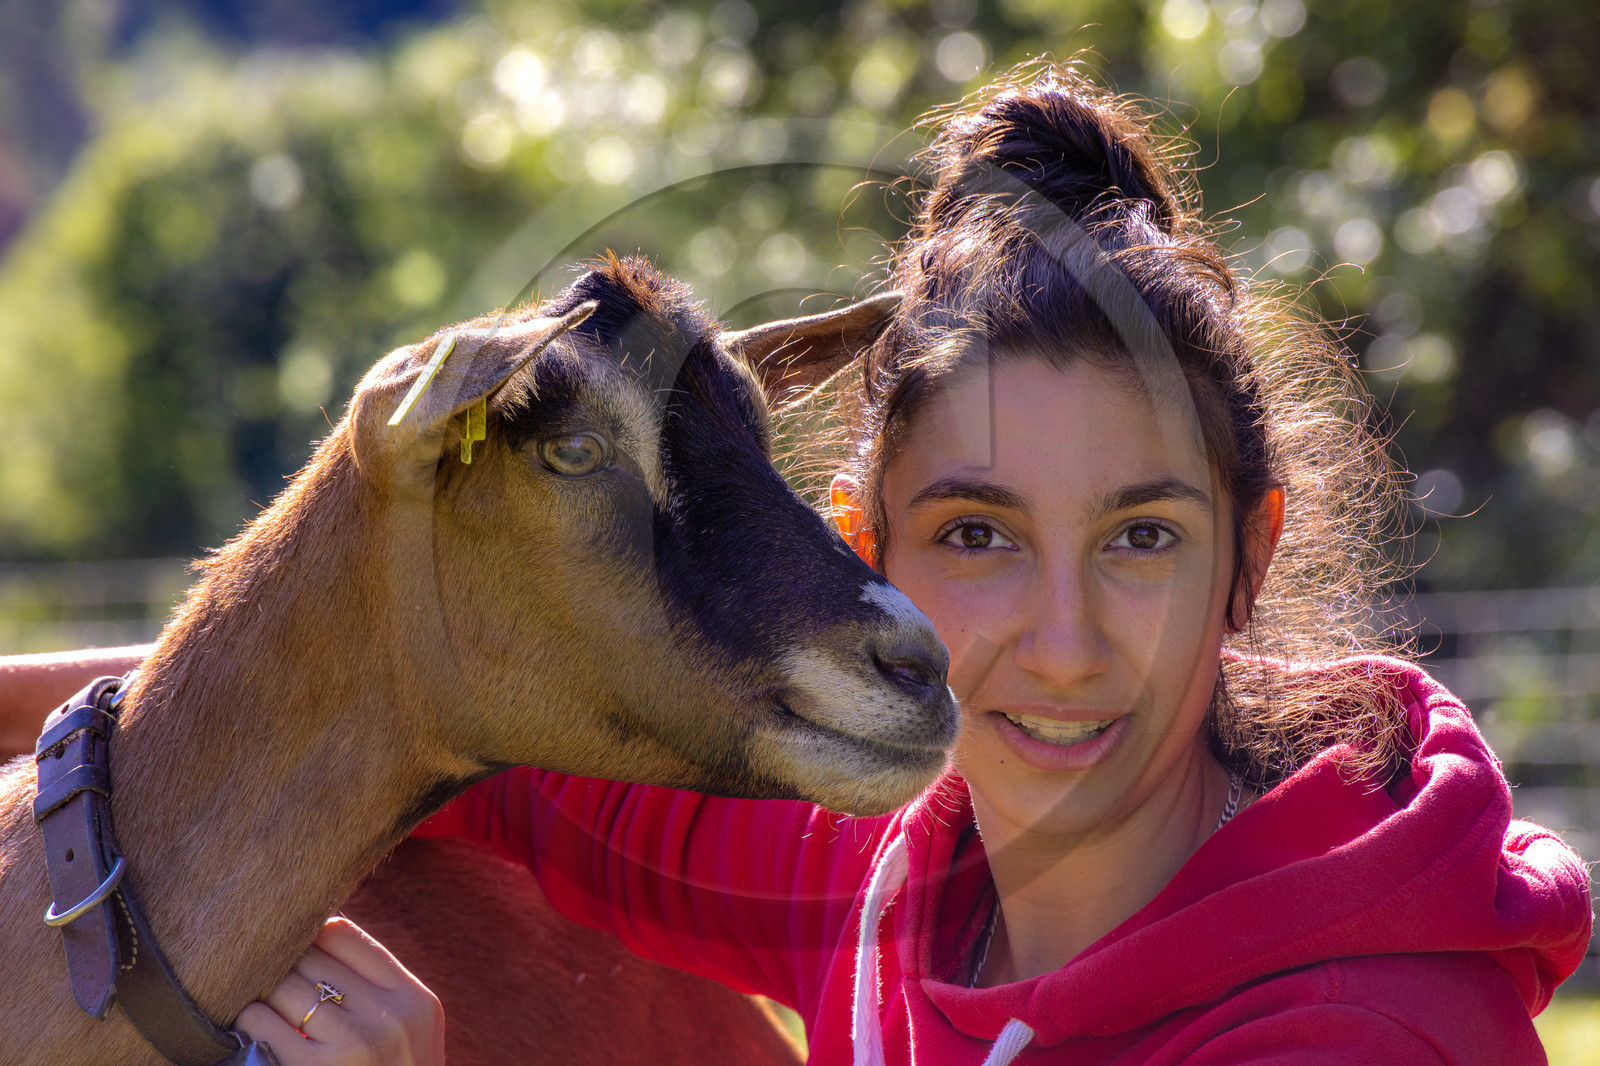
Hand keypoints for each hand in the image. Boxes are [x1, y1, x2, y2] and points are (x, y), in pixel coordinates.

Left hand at [236, 918, 444, 1065]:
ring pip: (286, 986)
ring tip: (251, 991)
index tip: (290, 947)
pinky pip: (266, 1023)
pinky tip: (251, 1023)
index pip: (347, 937)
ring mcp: (357, 1044)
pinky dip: (251, 1019)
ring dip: (263, 988)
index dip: (309, 935)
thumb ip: (379, 991)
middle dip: (282, 963)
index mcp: (415, 1001)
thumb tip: (320, 935)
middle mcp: (391, 1016)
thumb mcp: (410, 1034)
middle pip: (312, 958)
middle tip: (258, 967)